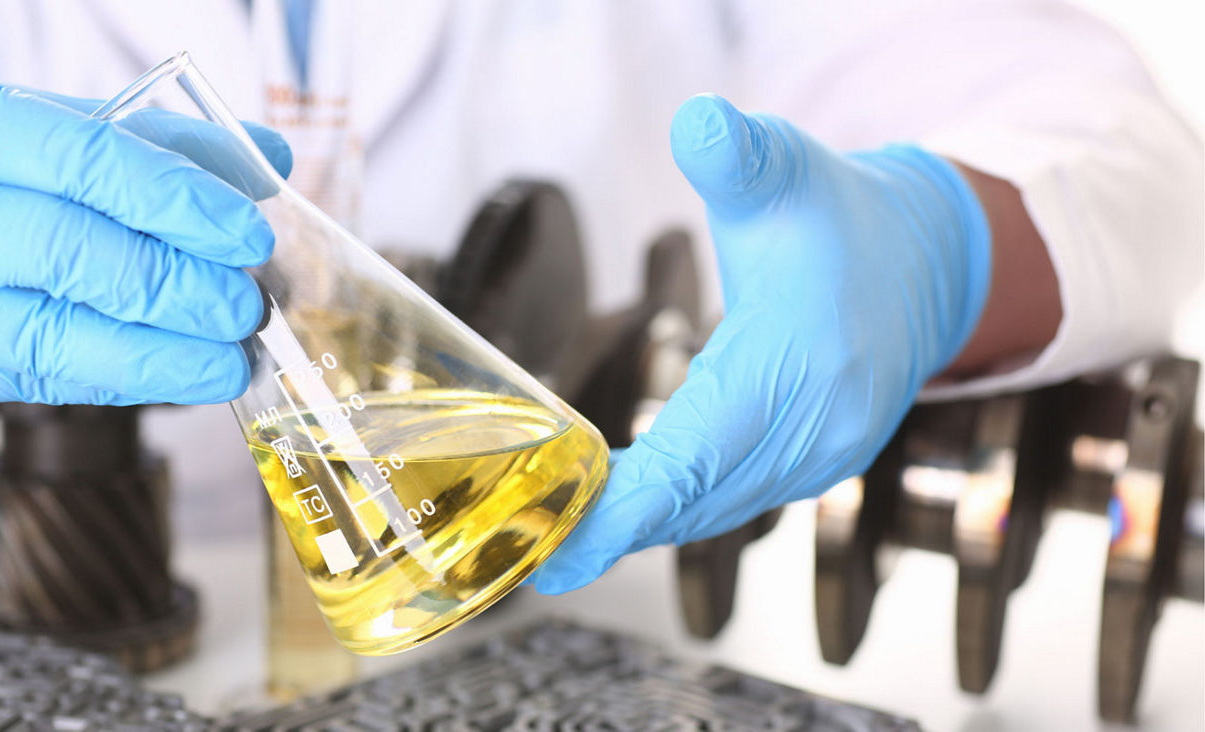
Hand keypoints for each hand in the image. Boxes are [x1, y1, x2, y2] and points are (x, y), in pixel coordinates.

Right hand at [0, 73, 291, 410]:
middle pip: (70, 254)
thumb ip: (158, 143)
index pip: (86, 159)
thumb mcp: (54, 134)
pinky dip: (121, 382)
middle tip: (246, 307)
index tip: (250, 236)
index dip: (179, 202)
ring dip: (162, 358)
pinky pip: (35, 382)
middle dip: (179, 287)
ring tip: (231, 362)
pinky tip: (176, 375)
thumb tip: (267, 159)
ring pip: (50, 338)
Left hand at [534, 94, 990, 592]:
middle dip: (618, 529)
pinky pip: (736, 499)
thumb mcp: (786, 167)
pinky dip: (680, 511)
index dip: (632, 503)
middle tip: (538, 553)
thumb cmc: (835, 215)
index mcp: (803, 357)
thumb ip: (738, 152)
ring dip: (645, 527)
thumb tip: (699, 121)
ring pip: (718, 506)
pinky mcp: (817, 462)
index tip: (567, 540)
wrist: (919, 261)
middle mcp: (820, 422)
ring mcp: (825, 451)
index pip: (701, 449)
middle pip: (702, 495)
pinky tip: (627, 515)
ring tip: (563, 544)